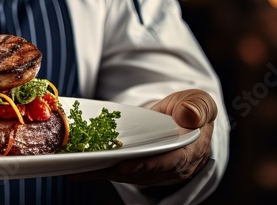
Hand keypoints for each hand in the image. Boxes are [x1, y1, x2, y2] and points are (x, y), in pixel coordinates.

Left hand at [70, 88, 216, 186]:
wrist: (187, 117)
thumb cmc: (193, 109)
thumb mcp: (201, 103)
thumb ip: (198, 108)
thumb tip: (188, 116)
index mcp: (190, 153)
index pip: (169, 163)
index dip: (148, 166)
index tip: (127, 166)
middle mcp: (170, 168)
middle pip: (140, 173)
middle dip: (113, 170)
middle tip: (89, 166)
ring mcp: (152, 170)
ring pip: (124, 174)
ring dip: (100, 171)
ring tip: (75, 166)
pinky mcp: (137, 167)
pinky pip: (116, 169)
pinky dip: (97, 169)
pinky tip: (75, 167)